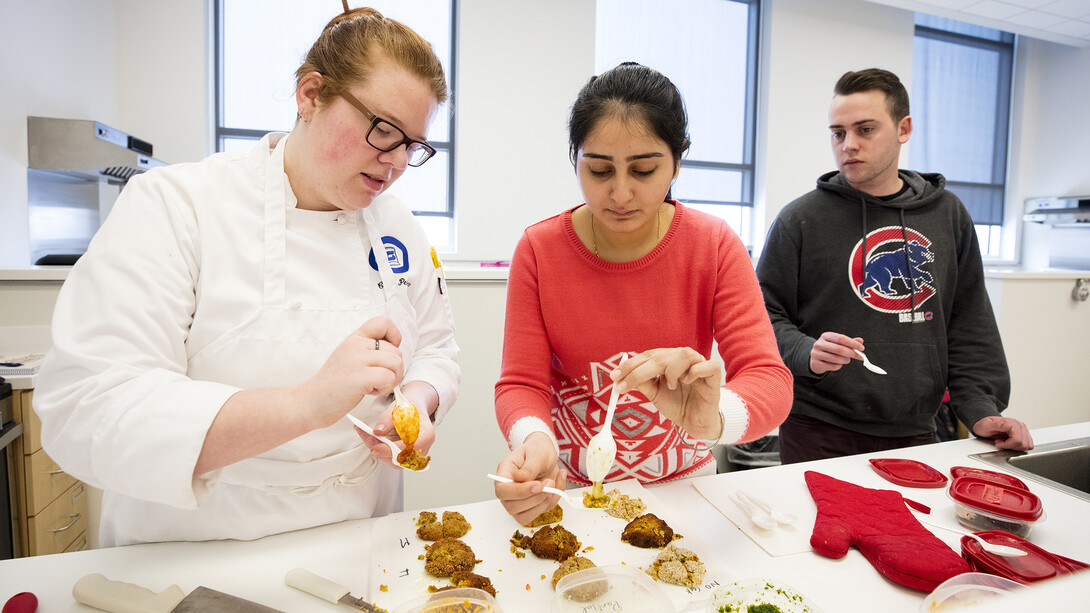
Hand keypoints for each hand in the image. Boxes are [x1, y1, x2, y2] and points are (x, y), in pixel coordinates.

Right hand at [297, 315, 403, 429]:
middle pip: (396, 351)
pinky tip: (369, 391)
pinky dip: (384, 389)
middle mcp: (356, 345)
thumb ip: (367, 349)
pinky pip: (389, 378)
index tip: (386, 355)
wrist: (310, 402)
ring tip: (373, 385)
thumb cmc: (332, 384)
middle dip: (393, 369)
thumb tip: (394, 351)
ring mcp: (357, 360)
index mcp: (355, 338)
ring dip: (390, 380)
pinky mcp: (359, 377)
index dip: (394, 338)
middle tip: (376, 380)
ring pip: (396, 364)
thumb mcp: (348, 356)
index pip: (384, 322)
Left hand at [356, 389, 436, 468]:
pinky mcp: (404, 456)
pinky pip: (389, 458)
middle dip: (380, 449)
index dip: (391, 449)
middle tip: (367, 436)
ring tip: (367, 434)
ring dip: (377, 449)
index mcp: (426, 436)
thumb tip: (378, 431)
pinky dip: (378, 449)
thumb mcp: (398, 408)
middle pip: (400, 458)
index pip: (408, 448)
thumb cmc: (409, 408)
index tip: (376, 447)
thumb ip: (387, 419)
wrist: (413, 409)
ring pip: (393, 461)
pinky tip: (371, 438)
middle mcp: (422, 449)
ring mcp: (413, 454)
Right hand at [494, 433, 565, 524]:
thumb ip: (529, 467)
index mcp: (504, 473)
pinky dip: (553, 500)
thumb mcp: (536, 453)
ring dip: (544, 502)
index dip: (519, 492)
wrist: (546, 455)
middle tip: (549, 482)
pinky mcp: (532, 507)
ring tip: (553, 482)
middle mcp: (508, 490)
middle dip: (535, 498)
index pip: (502, 490)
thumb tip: (520, 478)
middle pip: (512, 507)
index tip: (538, 485)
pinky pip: (542, 512)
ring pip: (525, 516)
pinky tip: (557, 484)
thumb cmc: (538, 450)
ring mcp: (519, 501)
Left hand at [614, 348, 722, 439]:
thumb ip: (642, 383)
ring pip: (684, 354)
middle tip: (625, 385)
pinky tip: (687, 383)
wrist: (696, 422)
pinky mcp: (713, 375)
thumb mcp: (655, 394)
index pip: (648, 356)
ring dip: (671, 371)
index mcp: (668, 360)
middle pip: (660, 356)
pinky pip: (705, 365)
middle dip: (639, 371)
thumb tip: (621, 376)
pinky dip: (694, 373)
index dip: (631, 365)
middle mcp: (682, 359)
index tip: (614, 376)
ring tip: (671, 386)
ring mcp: (698, 365)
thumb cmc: (677, 405)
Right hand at [810, 332, 864, 374]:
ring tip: (846, 360)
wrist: (815, 358)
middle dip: (852, 354)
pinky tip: (837, 363)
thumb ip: (849, 342)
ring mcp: (816, 354)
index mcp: (825, 336)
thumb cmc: (829, 349)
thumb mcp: (838, 343)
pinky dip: (839, 366)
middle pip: (839, 349)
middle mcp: (819, 344)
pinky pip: (833, 366)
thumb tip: (860, 341)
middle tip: (861, 357)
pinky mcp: (816, 364)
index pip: (841, 338)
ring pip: (837, 359)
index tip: (862, 348)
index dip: (852, 343)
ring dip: (846, 360)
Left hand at [972, 416, 1033, 450]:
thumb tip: (1004, 425)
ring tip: (1006, 442)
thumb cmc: (985, 425)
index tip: (998, 443)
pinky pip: (1028, 445)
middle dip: (1011, 446)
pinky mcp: (1024, 434)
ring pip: (1027, 445)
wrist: (985, 424)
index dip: (1007, 445)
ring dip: (1015, 447)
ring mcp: (1023, 430)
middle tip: (1001, 442)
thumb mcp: (986, 425)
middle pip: (1023, 444)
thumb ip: (996, 425)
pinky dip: (1020, 447)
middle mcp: (1020, 425)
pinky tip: (1011, 443)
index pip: (1017, 440)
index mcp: (1012, 423)